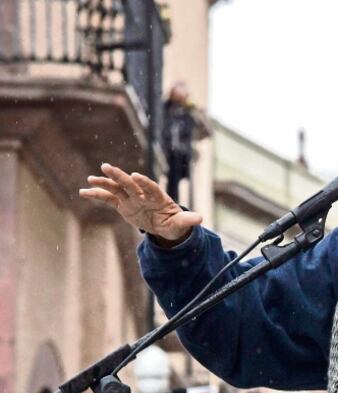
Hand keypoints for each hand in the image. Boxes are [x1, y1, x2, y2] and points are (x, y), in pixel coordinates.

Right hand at [79, 163, 202, 244]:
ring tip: (91, 178)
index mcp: (158, 197)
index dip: (144, 182)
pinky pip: (108, 199)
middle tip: (107, 166)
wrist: (164, 225)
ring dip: (104, 183)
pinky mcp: (123, 205)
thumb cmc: (174, 222)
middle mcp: (143, 195)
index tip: (136, 175)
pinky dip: (97, 196)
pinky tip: (83, 192)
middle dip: (120, 176)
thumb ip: (188, 220)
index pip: (151, 187)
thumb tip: (200, 218)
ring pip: (116, 188)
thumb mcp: (181, 223)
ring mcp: (132, 199)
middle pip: (130, 184)